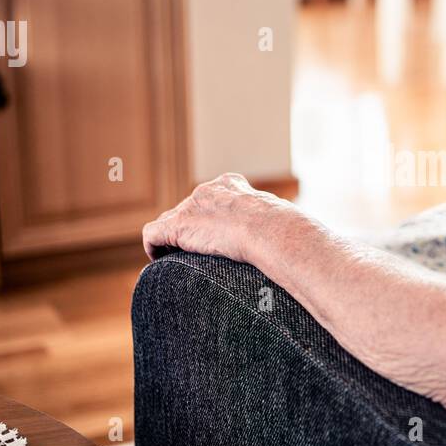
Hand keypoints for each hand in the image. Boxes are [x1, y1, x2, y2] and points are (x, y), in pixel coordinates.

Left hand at [142, 173, 280, 262]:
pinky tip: (158, 260)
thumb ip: (271, 226)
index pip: (212, 196)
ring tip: (174, 258)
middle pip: (188, 210)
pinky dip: (153, 247)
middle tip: (196, 251)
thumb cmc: (280, 229)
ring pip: (169, 221)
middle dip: (190, 228)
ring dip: (171, 239)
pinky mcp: (177, 224)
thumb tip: (293, 240)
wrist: (267, 229)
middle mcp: (207, 192)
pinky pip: (153, 234)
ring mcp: (190, 207)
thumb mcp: (277, 221)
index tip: (216, 233)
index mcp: (230, 185)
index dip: (210, 216)